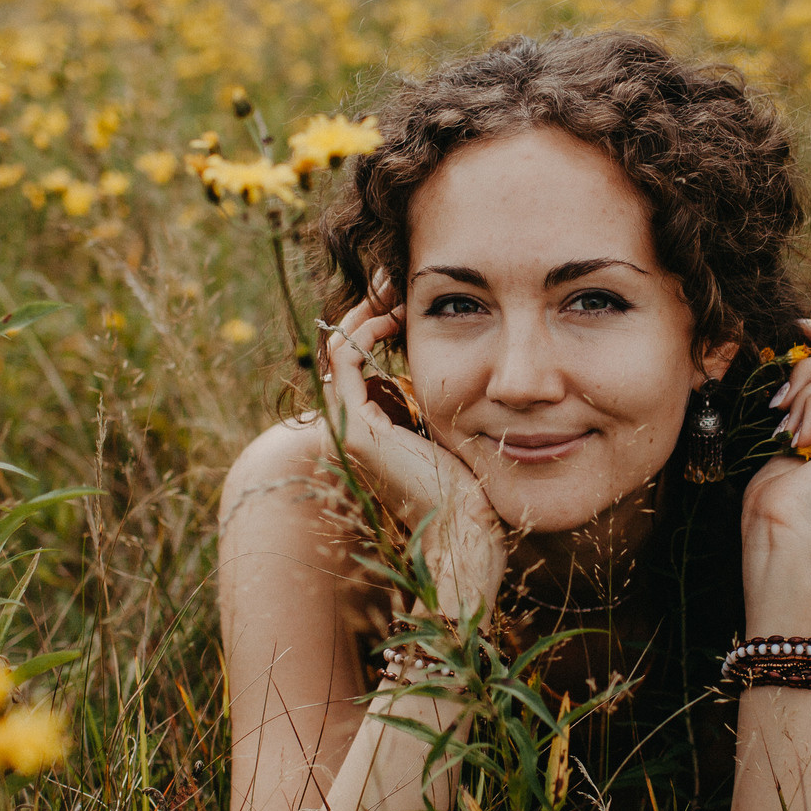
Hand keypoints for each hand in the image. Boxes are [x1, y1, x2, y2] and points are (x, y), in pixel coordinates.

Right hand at [323, 292, 504, 607]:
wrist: (466, 531)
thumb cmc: (472, 487)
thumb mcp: (455, 428)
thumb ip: (444, 400)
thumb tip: (470, 366)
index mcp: (371, 426)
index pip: (359, 361)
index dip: (375, 323)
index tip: (404, 295)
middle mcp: (352, 426)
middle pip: (343, 351)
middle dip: (365, 310)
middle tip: (390, 279)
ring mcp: (349, 429)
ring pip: (338, 352)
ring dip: (362, 314)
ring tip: (390, 289)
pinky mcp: (358, 429)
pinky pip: (345, 364)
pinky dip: (362, 333)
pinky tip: (391, 316)